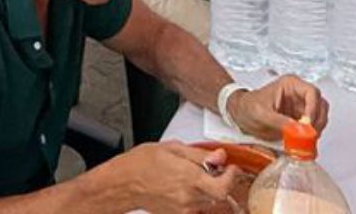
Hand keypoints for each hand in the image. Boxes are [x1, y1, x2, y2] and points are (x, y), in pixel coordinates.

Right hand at [105, 142, 246, 212]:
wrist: (123, 184)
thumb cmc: (141, 163)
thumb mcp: (170, 148)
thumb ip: (198, 154)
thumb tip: (220, 156)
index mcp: (188, 177)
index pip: (223, 187)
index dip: (232, 177)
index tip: (231, 168)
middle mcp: (189, 196)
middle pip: (218, 195)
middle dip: (218, 181)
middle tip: (211, 169)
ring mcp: (184, 209)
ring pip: (208, 201)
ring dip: (206, 190)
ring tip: (190, 176)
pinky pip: (196, 207)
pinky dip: (195, 197)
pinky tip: (182, 187)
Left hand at [229, 77, 329, 139]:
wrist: (240, 114)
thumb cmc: (247, 107)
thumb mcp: (261, 114)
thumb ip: (281, 122)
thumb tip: (299, 130)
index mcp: (290, 85)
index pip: (312, 93)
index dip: (313, 108)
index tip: (308, 124)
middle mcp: (298, 94)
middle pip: (320, 105)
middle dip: (317, 121)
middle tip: (309, 135)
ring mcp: (301, 108)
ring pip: (320, 117)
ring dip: (316, 130)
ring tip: (305, 140)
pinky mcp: (300, 121)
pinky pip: (313, 128)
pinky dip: (311, 137)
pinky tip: (303, 143)